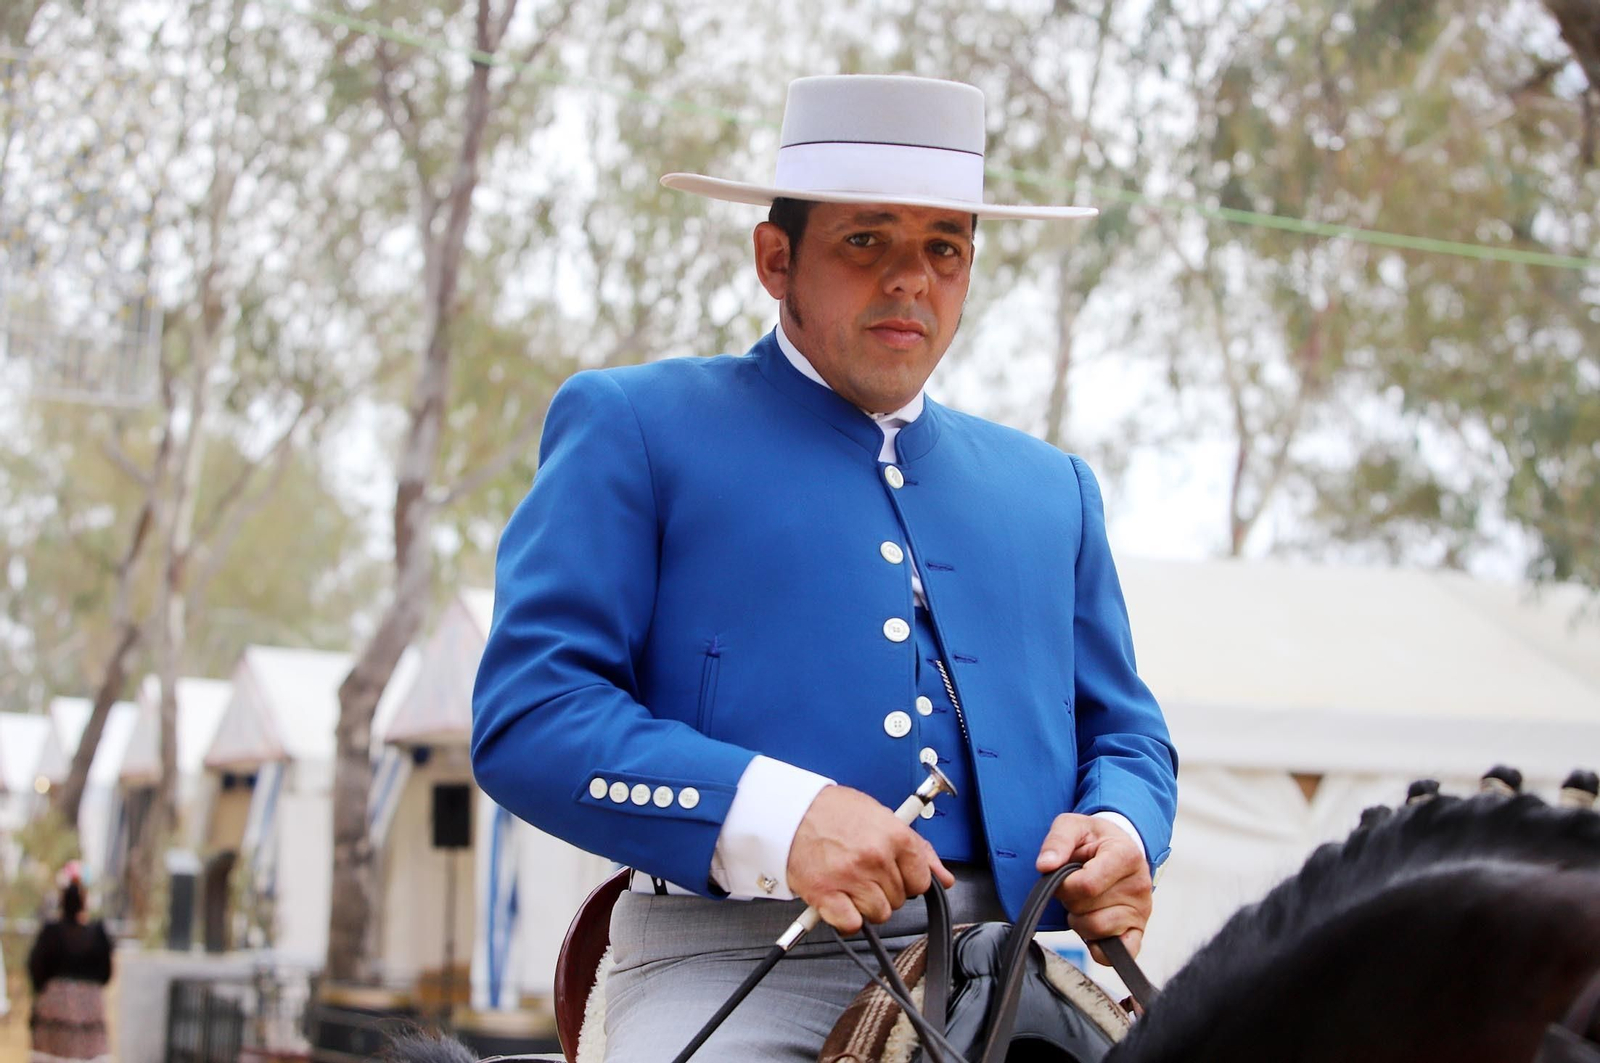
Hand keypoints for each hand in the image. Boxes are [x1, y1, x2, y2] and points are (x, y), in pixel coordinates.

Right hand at [787, 785, 954, 932]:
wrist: (790, 810)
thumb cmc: (832, 810)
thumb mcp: (883, 816)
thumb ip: (918, 849)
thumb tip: (943, 877)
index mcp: (894, 836)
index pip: (922, 880)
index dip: (909, 880)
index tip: (896, 875)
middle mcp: (875, 858)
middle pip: (899, 898)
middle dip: (885, 890)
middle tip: (865, 872)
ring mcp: (851, 878)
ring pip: (879, 913)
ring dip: (866, 905)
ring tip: (851, 884)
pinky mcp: (826, 895)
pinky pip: (852, 924)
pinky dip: (847, 919)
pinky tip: (840, 901)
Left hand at [1036, 813, 1151, 964]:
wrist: (1117, 847)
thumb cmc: (1093, 838)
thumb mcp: (1072, 826)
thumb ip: (1057, 841)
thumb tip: (1044, 866)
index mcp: (1126, 855)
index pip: (1086, 885)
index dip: (1064, 886)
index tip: (1063, 874)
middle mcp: (1139, 884)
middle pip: (1087, 909)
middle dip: (1070, 900)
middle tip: (1076, 885)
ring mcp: (1141, 910)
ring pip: (1096, 930)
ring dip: (1080, 920)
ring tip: (1085, 902)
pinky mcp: (1138, 931)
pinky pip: (1118, 954)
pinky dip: (1098, 947)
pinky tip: (1093, 929)